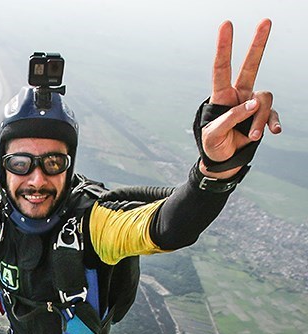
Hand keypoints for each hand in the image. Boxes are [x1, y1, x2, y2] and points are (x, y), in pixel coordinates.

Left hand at [201, 19, 281, 175]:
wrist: (224, 160)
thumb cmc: (213, 145)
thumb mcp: (213, 134)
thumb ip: (230, 118)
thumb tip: (252, 105)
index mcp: (221, 96)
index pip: (221, 68)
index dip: (224, 47)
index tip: (226, 25)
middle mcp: (238, 95)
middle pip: (250, 66)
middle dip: (258, 44)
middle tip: (266, 21)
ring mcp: (252, 104)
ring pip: (264, 99)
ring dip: (259, 119)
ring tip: (251, 137)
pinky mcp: (263, 116)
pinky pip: (273, 115)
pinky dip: (272, 124)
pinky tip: (272, 132)